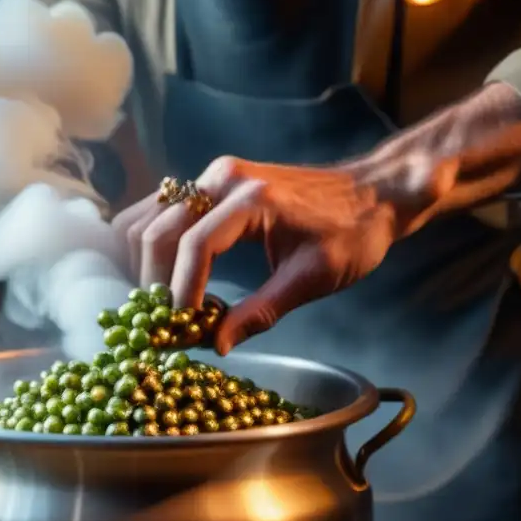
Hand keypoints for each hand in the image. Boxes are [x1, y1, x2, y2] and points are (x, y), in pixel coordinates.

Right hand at [112, 156, 406, 353]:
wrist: (375, 191)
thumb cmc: (353, 233)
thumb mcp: (313, 279)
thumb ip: (260, 312)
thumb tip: (215, 345)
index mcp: (252, 200)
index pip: (194, 248)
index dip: (182, 294)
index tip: (183, 330)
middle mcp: (222, 178)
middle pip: (157, 232)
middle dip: (155, 283)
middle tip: (166, 322)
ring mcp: (212, 176)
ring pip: (147, 219)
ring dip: (145, 264)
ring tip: (163, 302)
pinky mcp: (209, 182)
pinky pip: (159, 211)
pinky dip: (151, 245)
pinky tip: (164, 277)